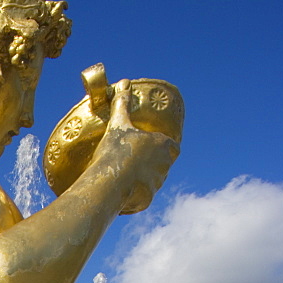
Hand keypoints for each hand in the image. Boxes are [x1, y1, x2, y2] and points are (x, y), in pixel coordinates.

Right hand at [94, 79, 179, 210]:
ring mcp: (158, 183)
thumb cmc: (117, 150)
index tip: (148, 148)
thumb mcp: (118, 124)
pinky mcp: (148, 199)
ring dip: (144, 180)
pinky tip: (121, 192)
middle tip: (133, 162)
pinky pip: (142, 197)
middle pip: (164, 164)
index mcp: (163, 145)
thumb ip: (123, 105)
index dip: (163, 147)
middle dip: (153, 164)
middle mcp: (165, 165)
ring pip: (155, 181)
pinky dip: (134, 195)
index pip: (172, 146)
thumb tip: (124, 82)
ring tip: (125, 178)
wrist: (110, 181)